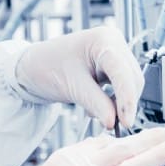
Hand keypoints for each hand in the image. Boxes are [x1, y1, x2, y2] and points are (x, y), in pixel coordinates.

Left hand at [15, 26, 142, 127]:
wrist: (33, 67)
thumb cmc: (46, 67)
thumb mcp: (72, 87)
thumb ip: (96, 104)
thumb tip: (115, 121)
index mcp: (104, 40)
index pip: (123, 72)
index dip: (127, 99)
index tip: (127, 122)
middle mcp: (113, 42)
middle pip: (132, 78)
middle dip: (125, 103)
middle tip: (114, 125)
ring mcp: (114, 52)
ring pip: (130, 83)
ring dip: (120, 103)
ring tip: (102, 115)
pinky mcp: (112, 64)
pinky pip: (122, 85)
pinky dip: (115, 100)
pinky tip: (100, 107)